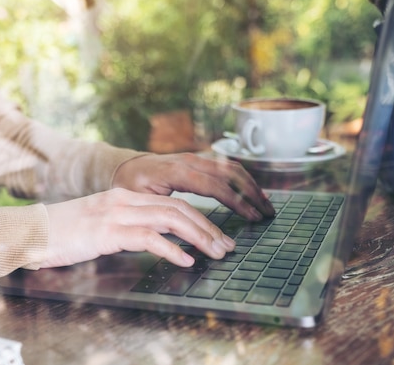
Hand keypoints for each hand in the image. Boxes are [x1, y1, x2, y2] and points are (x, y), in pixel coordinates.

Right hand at [41, 188, 234, 267]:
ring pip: (170, 219)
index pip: (172, 202)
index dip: (200, 217)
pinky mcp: (107, 232)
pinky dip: (172, 250)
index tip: (216, 234)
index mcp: (124, 197)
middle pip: (178, 208)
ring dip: (199, 236)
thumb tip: (157, 240)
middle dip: (208, 227)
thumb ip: (127, 227)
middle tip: (227, 246)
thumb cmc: (63, 233)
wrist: (31, 232)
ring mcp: (116, 214)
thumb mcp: (99, 224)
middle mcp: (124, 200)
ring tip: (216, 253)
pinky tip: (185, 260)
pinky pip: (148, 238)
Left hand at [112, 152, 274, 219]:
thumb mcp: (139, 201)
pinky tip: (253, 194)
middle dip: (253, 194)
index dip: (237, 202)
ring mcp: (196, 159)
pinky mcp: (199, 162)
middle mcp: (190, 161)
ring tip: (266, 206)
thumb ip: (160, 213)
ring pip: (232, 168)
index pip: (215, 186)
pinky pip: (227, 168)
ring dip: (252, 186)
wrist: (125, 166)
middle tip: (268, 214)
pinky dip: (244, 180)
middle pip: (231, 174)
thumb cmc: (129, 186)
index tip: (253, 217)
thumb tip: (180, 234)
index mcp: (177, 170)